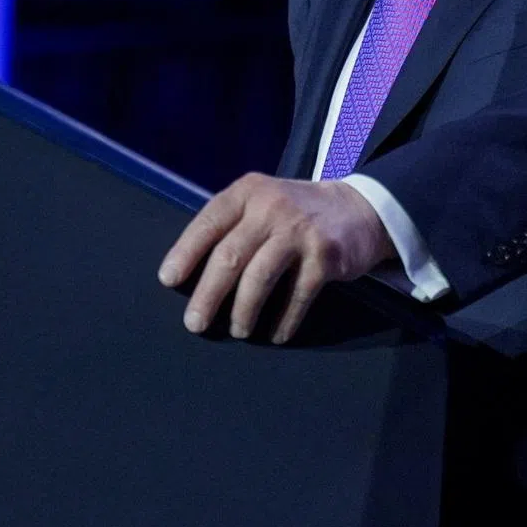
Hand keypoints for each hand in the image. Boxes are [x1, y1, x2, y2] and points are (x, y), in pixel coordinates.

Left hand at [157, 173, 396, 343]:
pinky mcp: (325, 256)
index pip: (209, 222)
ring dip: (243, 311)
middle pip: (230, 255)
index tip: (168, 280)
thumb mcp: (261, 202)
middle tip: (194, 322)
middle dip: (208, 293)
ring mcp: (300, 231)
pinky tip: (276, 335)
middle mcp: (271, 207)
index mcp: (248, 192)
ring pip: (259, 278)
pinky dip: (284, 320)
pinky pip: (296, 296)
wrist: (358, 209)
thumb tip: (190, 272)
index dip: (186, 252)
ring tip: (237, 330)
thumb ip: (231, 225)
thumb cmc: (295, 213)